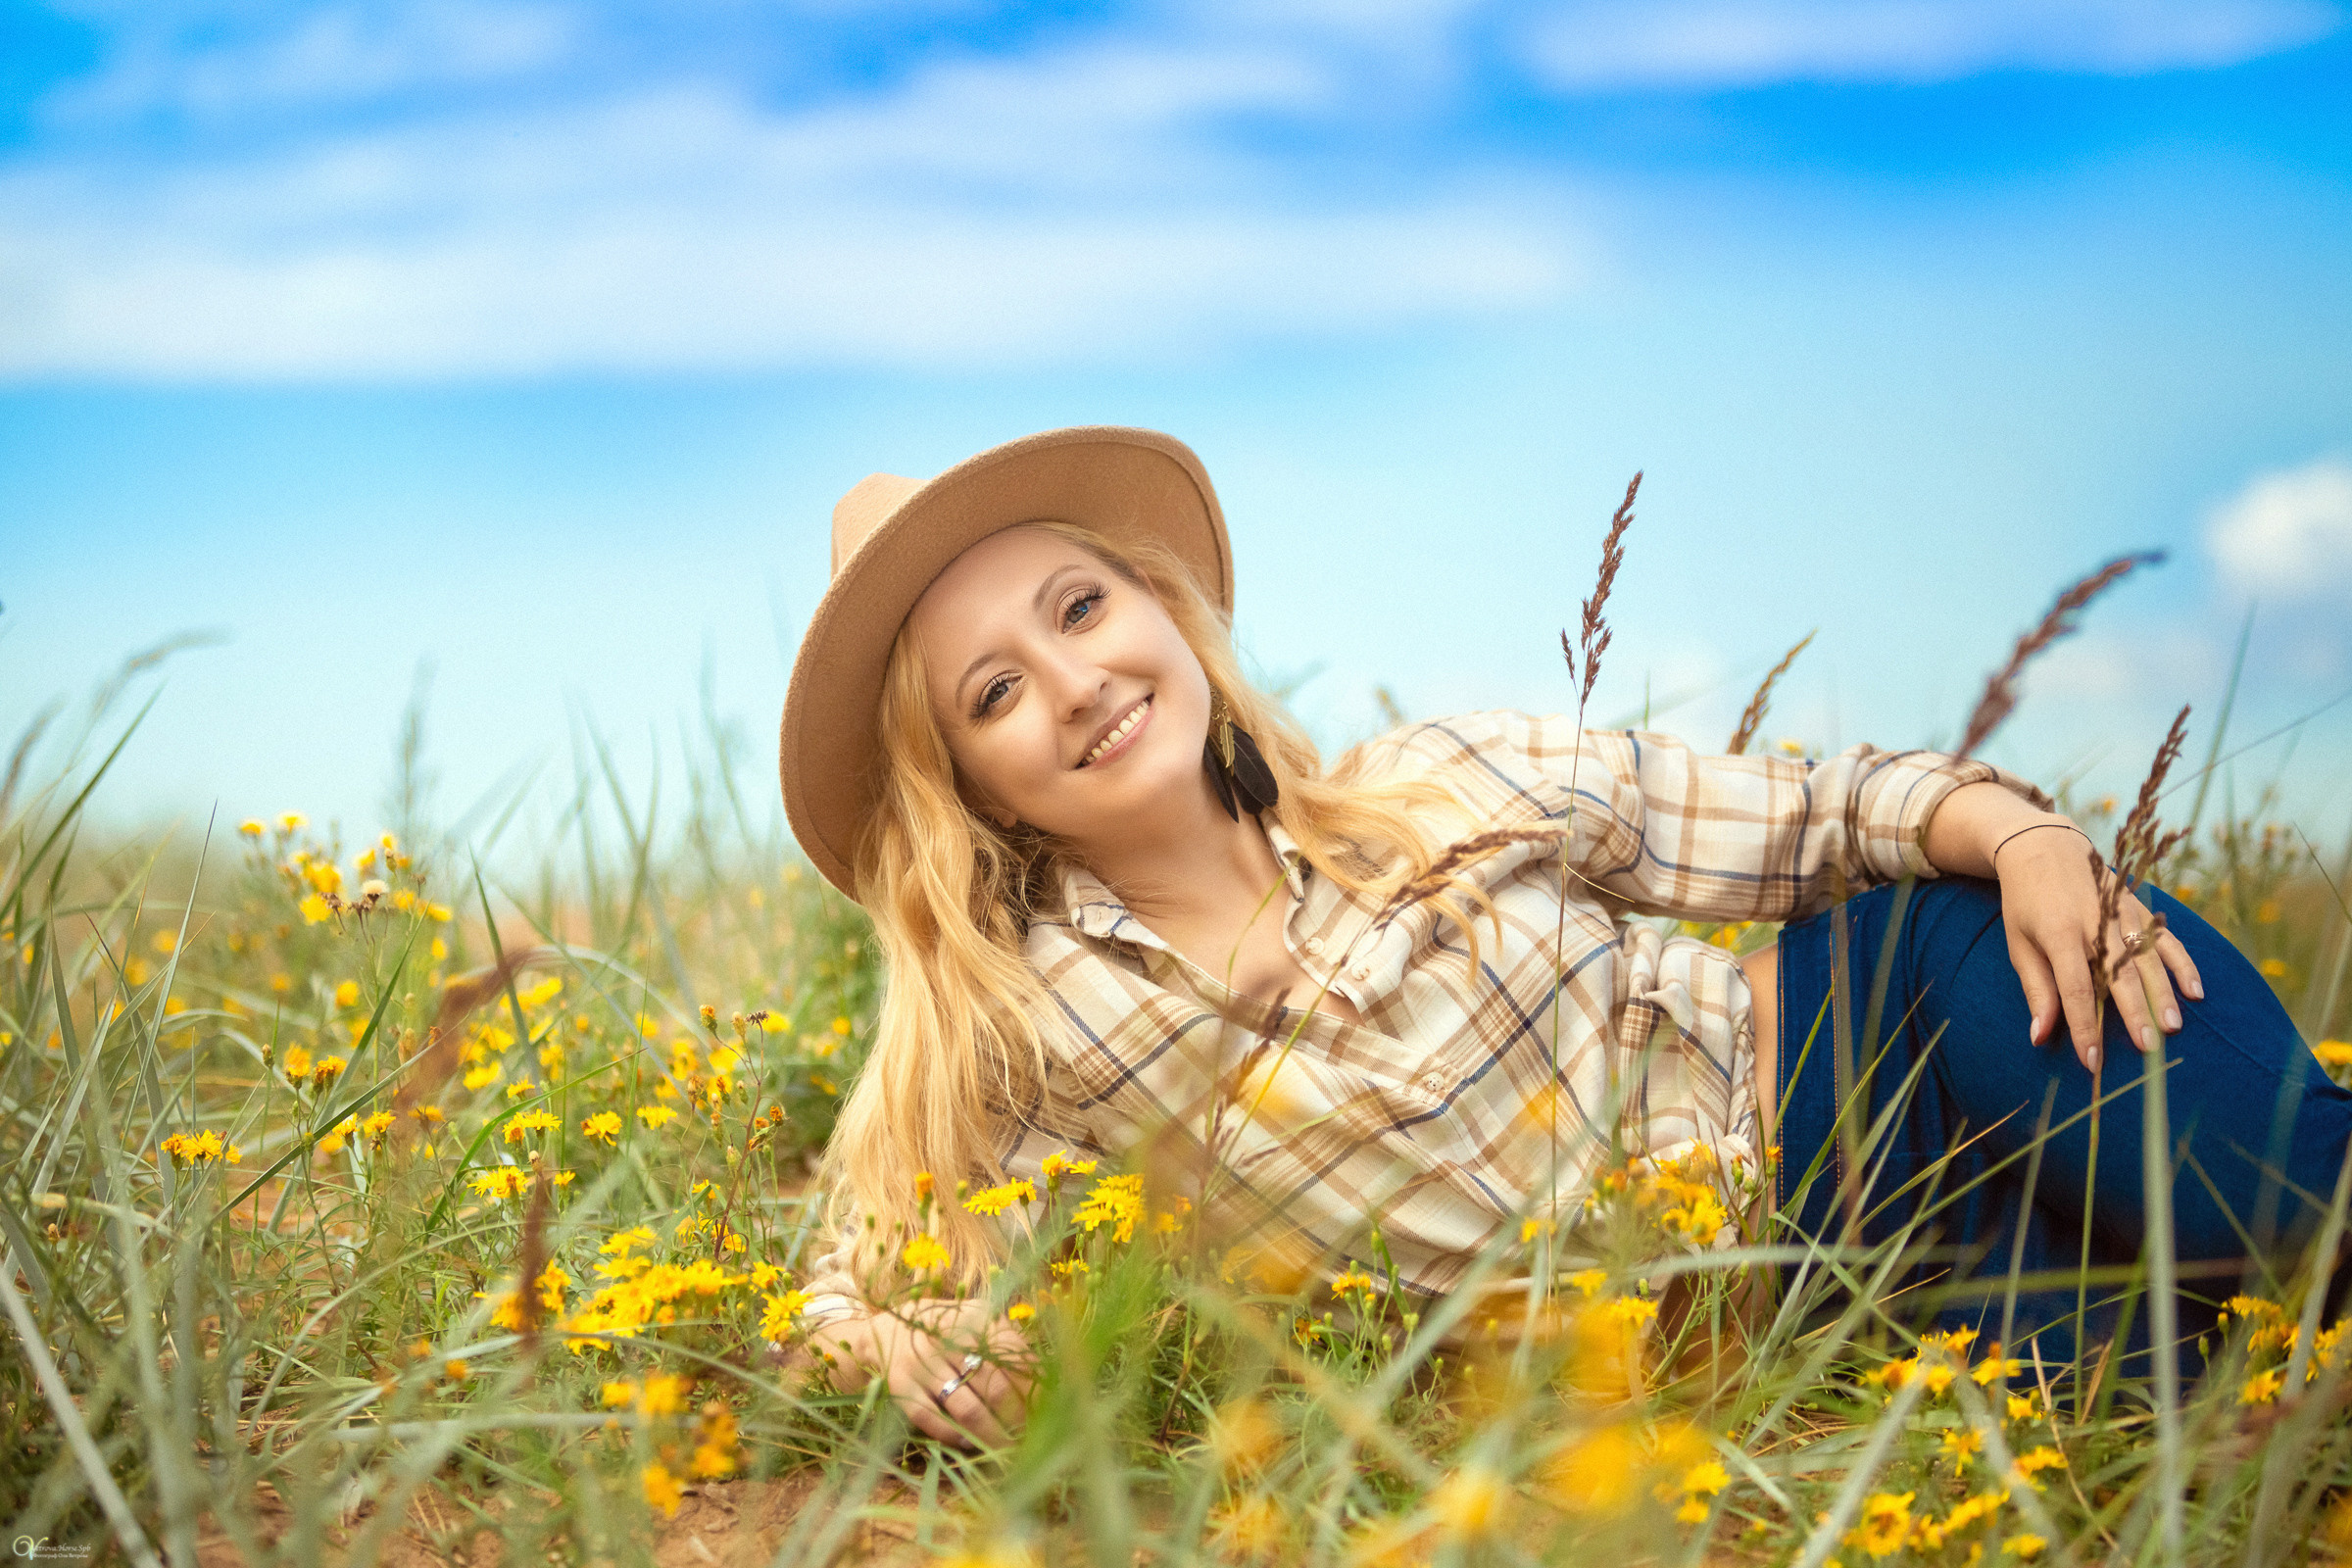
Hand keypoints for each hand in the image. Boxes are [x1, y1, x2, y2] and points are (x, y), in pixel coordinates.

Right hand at [809, 1297, 1030, 1446]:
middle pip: (996, 1388)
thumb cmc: (948, 1330)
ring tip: (1007, 1448)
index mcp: (975, 1318)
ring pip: (967, 1409)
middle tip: (1031, 1438)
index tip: (1047, 1412)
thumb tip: (1046, 1381)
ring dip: (992, 1434)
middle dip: (1018, 1419)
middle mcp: (948, 1339)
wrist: (888, 1330)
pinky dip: (954, 1436)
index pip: (1016, 1359)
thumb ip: (1009, 1344)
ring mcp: (923, 1364)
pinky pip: (933, 1420)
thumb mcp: (978, 1322)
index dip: (1034, 1390)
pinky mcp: (902, 1387)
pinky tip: (971, 1442)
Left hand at [1992, 823, 2204, 1071]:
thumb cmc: (2025, 903)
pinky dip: (2181, 963)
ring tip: (2172, 1028)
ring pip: (2147, 957)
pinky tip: (2195, 991)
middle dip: (2132, 1013)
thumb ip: (2036, 990)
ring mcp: (2119, 911)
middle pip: (2118, 974)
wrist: (2042, 846)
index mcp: (2058, 933)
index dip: (2084, 1026)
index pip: (2075, 988)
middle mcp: (2093, 921)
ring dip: (2162, 993)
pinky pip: (2164, 937)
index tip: (2092, 1061)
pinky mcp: (2137, 904)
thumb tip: (2040, 1037)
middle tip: (2147, 1050)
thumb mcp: (2018, 944)